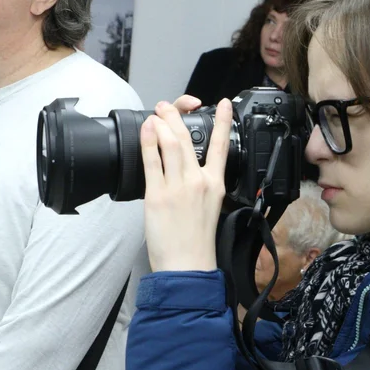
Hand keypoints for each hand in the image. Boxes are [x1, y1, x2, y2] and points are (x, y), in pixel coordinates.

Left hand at [141, 97, 232, 271]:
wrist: (188, 265)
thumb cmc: (197, 243)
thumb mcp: (211, 209)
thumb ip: (202, 186)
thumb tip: (187, 171)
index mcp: (215, 185)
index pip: (221, 147)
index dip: (223, 122)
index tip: (223, 104)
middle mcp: (198, 182)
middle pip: (188, 139)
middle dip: (177, 117)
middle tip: (168, 106)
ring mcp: (178, 187)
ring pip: (171, 145)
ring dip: (162, 124)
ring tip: (156, 113)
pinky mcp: (158, 196)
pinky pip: (152, 162)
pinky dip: (149, 142)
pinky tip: (147, 130)